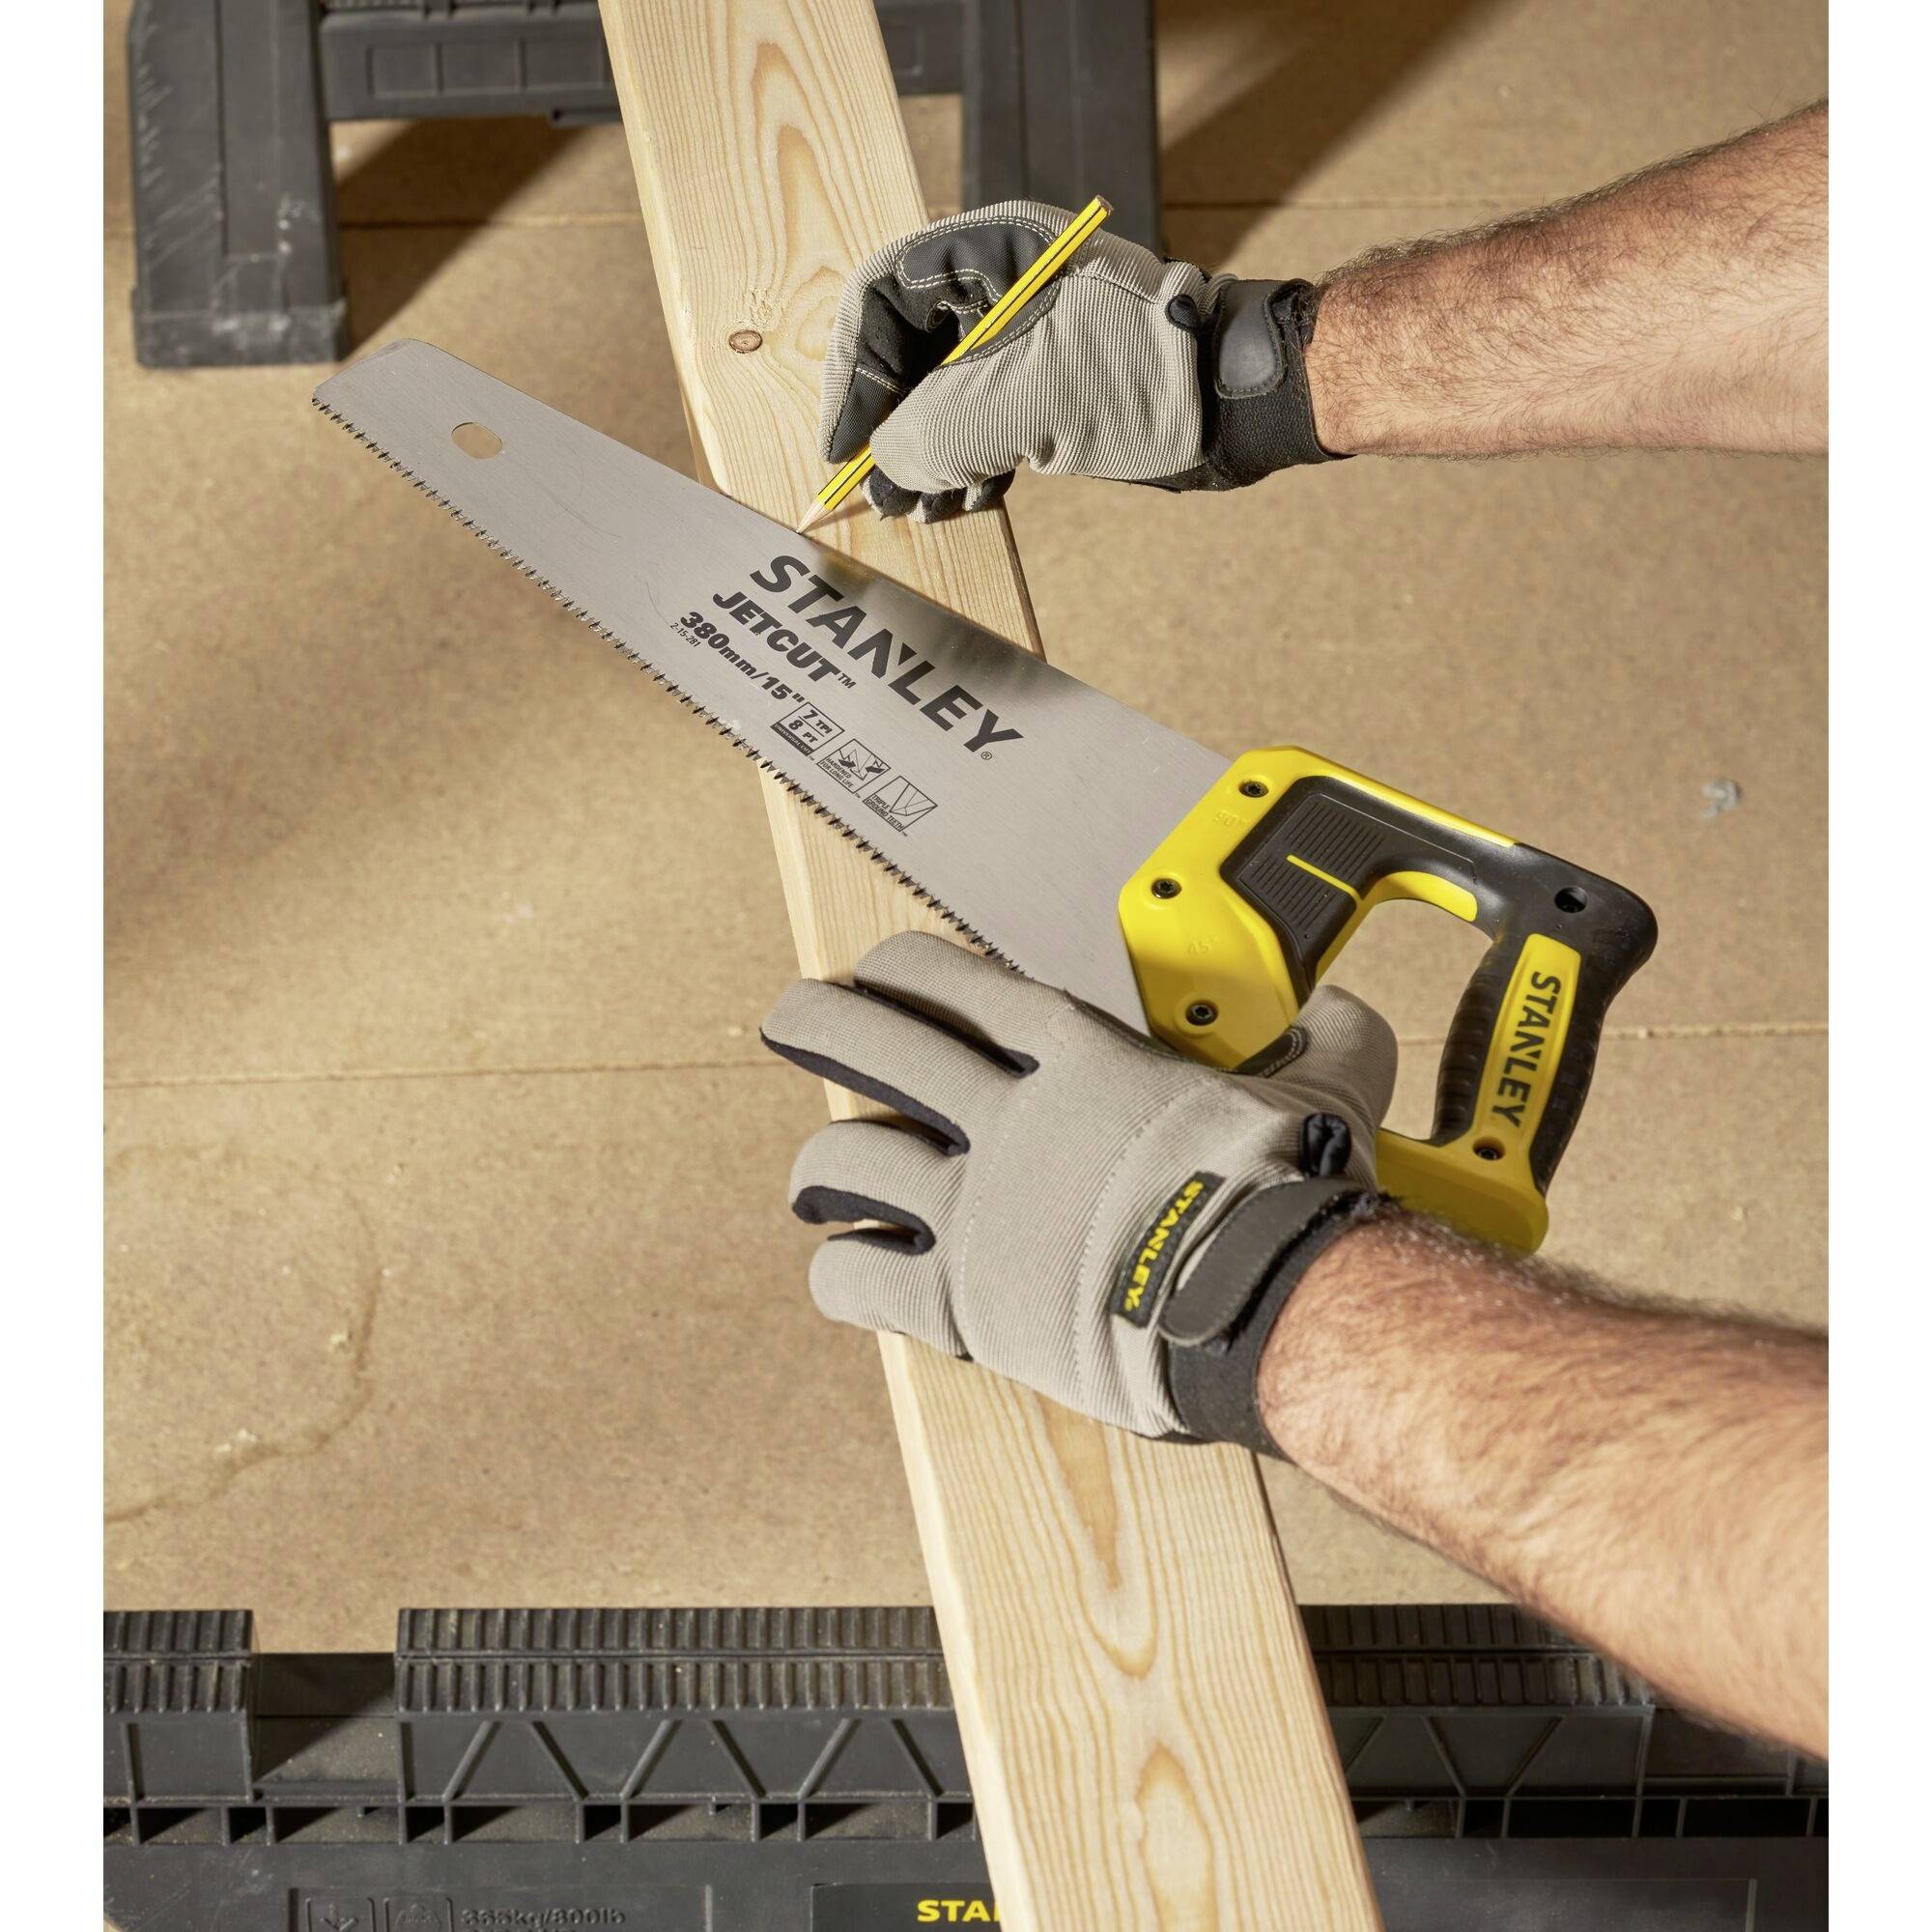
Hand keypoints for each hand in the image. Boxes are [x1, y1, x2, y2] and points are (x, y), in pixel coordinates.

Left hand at [761, 933, 1395, 1445]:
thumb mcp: (1322, 1091)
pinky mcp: (959, 1299)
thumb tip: (1345, 1013)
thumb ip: (1325, 1041)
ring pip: (841, 1161)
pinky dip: (839, 1270)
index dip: (898, 969)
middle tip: (792, 1022)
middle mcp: (1006, 1116)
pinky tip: (849, 1269)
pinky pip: (855, 1275)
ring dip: (816, 1168)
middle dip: (814, 1023)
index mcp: (1077, 1054)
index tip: (876, 972)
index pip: (950, 980)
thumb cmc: (1287, 1196)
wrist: (1266, 1302)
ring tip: (813, 1179)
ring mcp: (973, 1206)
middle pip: (868, 1042)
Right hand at [819, 201, 1345, 520]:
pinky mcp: (1047, 376)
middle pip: (905, 348)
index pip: (880, 297)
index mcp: (991, 247)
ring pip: (941, 390)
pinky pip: (981, 415)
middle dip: (891, 428)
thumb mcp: (1020, 406)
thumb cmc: (1141, 378)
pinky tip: (964, 504)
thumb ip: (934, 433)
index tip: (844, 449)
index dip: (851, 378)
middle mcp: (1000, 278)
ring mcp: (1025, 329)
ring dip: (926, 457)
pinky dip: (966, 463)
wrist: (1235, 400)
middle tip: (879, 492)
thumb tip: (884, 465)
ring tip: (923, 510)